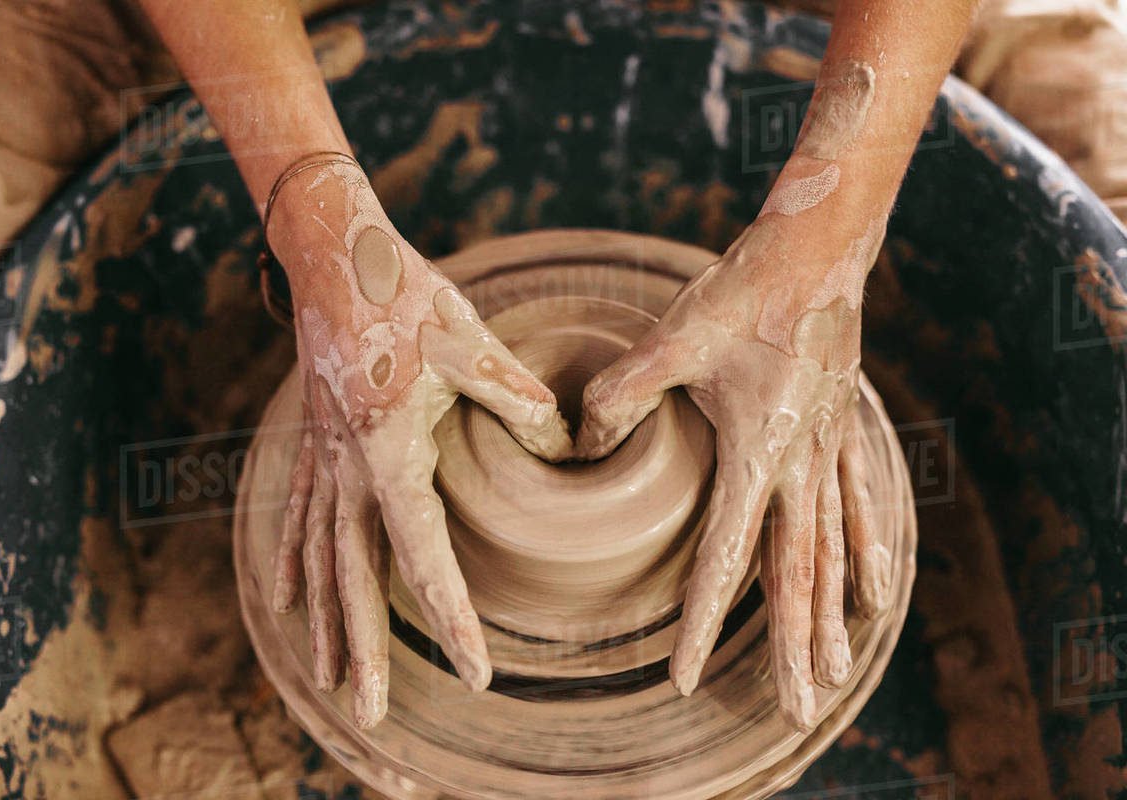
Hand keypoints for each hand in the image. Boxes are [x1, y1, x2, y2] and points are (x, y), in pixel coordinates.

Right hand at [266, 158, 571, 727]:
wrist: (333, 250)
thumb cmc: (404, 293)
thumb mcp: (471, 342)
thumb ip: (518, 399)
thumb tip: (565, 450)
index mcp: (390, 448)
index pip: (422, 552)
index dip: (451, 616)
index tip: (474, 669)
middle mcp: (348, 466)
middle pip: (356, 575)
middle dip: (366, 649)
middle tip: (373, 714)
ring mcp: (324, 458)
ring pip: (323, 558)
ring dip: (328, 625)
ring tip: (332, 682)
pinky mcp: (317, 444)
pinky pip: (301, 519)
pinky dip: (297, 567)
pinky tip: (290, 604)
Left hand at [576, 212, 891, 731]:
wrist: (817, 244)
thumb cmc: (744, 287)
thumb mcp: (672, 338)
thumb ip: (622, 395)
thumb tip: (576, 445)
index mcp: (757, 450)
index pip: (724, 557)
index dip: (702, 622)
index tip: (686, 677)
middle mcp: (802, 463)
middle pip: (795, 574)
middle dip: (791, 647)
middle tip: (793, 711)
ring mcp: (830, 449)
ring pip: (831, 552)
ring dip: (831, 618)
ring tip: (837, 675)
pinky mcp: (843, 429)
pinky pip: (857, 505)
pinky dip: (865, 553)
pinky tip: (876, 593)